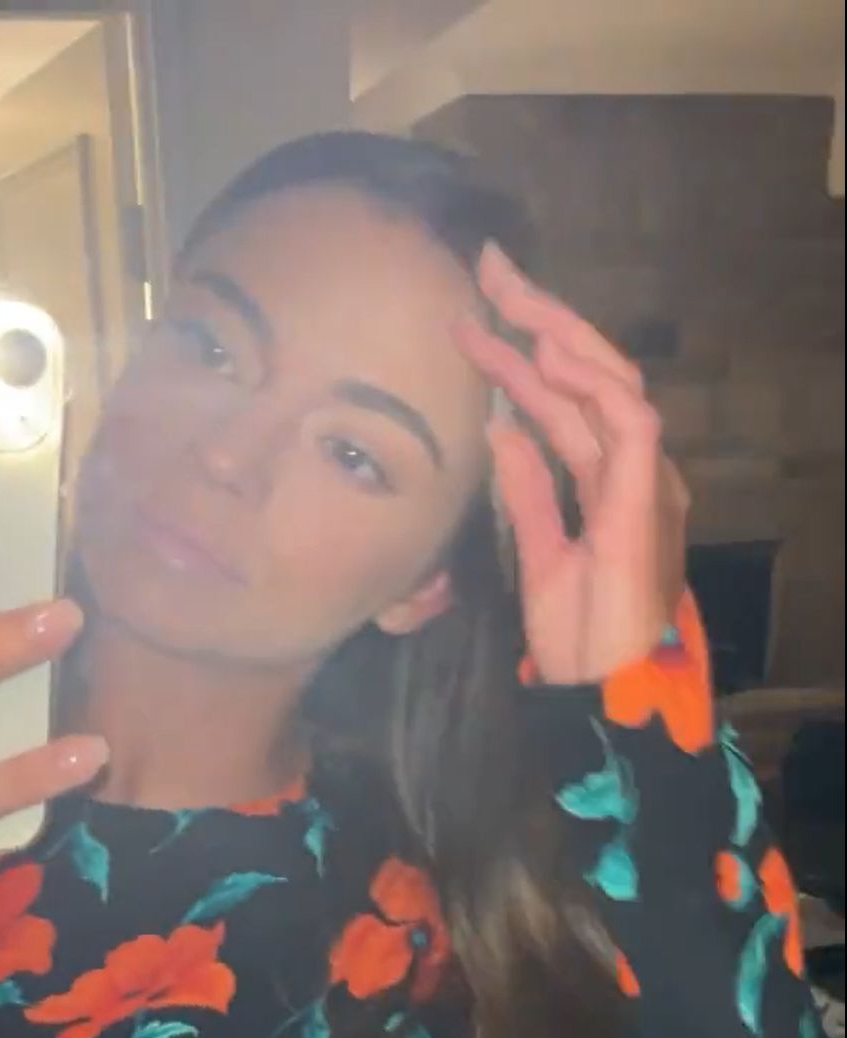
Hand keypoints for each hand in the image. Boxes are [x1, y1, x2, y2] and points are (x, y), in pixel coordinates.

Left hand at [457, 242, 688, 685]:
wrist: (605, 689)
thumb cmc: (579, 639)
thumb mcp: (540, 555)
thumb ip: (529, 492)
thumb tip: (501, 432)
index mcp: (609, 483)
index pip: (565, 402)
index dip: (521, 358)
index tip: (472, 319)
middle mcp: (632, 470)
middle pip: (589, 374)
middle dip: (540, 317)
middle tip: (487, 268)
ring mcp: (644, 479)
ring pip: (610, 380)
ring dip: (557, 333)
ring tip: (506, 295)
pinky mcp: (645, 496)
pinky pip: (625, 419)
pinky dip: (588, 382)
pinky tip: (545, 352)